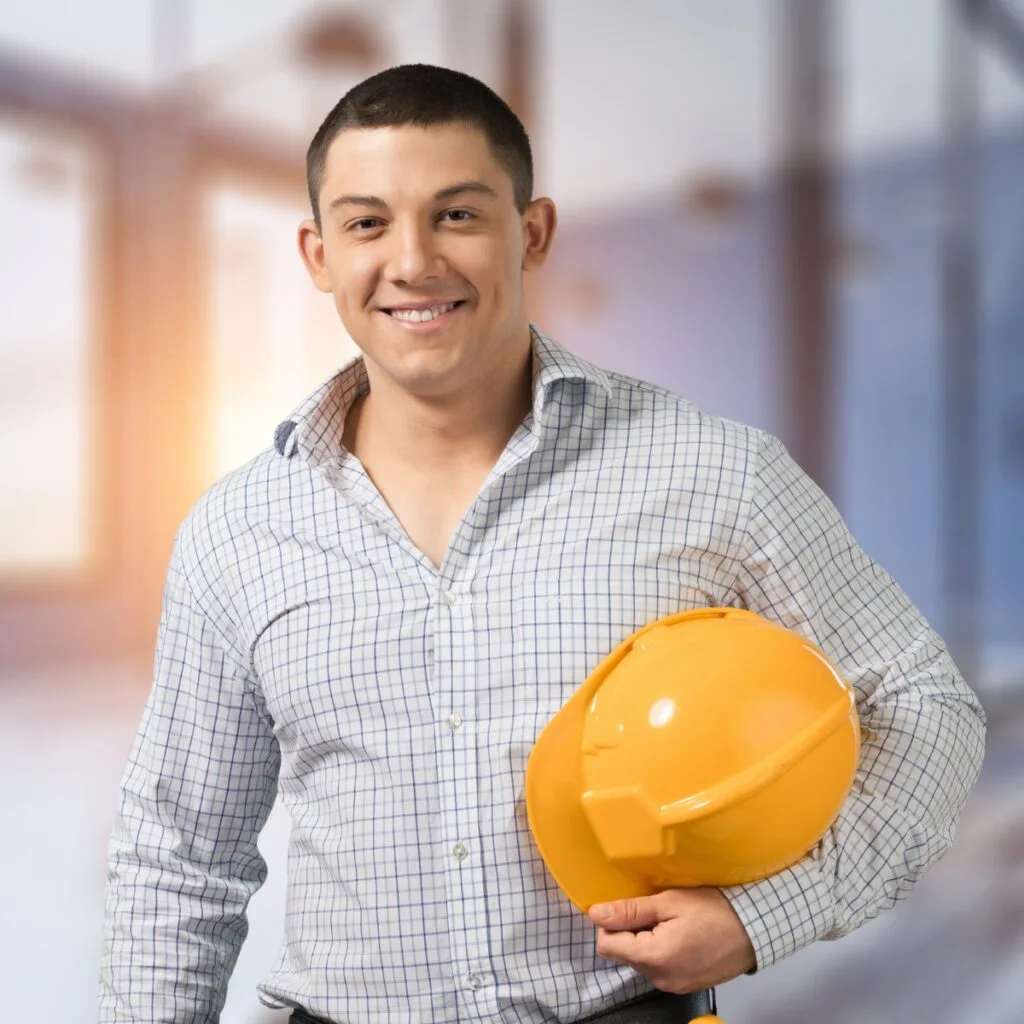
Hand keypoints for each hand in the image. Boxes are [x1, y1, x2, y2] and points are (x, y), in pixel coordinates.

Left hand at [589, 887, 755, 993]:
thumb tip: (595, 914)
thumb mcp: (669, 902)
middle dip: (630, 931)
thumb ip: (630, 910)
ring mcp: (672, 986)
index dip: (611, 923)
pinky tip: (678, 935)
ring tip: (670, 922)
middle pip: (622, 953)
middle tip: (655, 911)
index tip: (630, 907)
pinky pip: (657, 968)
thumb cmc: (714, 910)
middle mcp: (659, 978)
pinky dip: (659, 951)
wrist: (754, 931)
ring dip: (645, 940)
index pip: (606, 945)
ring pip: (639, 961)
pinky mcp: (682, 986)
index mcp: (654, 957)